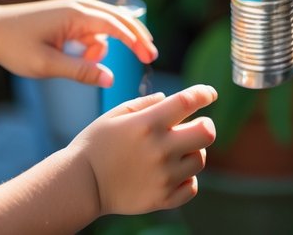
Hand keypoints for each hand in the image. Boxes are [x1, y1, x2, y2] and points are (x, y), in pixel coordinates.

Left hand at [0, 0, 157, 86]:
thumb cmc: (15, 46)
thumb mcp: (46, 65)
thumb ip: (80, 70)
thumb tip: (110, 78)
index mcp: (76, 14)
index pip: (116, 25)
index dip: (136, 41)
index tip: (151, 57)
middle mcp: (80, 5)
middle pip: (120, 18)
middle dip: (136, 37)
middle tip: (151, 58)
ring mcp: (75, 9)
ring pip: (105, 26)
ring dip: (103, 47)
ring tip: (76, 63)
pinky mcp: (70, 15)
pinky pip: (92, 29)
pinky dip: (93, 44)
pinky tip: (75, 56)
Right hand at [70, 84, 217, 216]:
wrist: (81, 184)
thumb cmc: (96, 144)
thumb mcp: (116, 113)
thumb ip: (145, 103)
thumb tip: (168, 98)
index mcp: (149, 123)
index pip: (189, 101)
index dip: (204, 93)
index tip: (210, 93)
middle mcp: (160, 149)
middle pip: (206, 132)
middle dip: (204, 126)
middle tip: (194, 127)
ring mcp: (163, 176)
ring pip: (200, 160)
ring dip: (193, 152)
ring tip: (176, 152)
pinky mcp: (162, 199)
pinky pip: (191, 187)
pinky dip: (187, 179)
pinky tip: (174, 173)